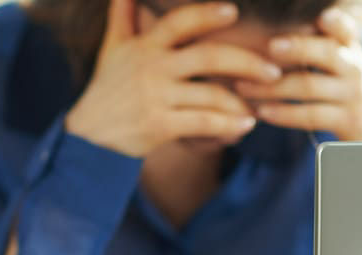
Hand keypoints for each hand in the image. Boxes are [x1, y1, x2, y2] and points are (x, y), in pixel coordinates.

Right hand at [65, 0, 282, 156]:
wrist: (88, 136)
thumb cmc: (107, 89)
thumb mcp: (113, 47)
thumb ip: (123, 15)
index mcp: (145, 46)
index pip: (180, 22)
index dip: (207, 14)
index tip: (233, 11)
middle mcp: (152, 68)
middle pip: (209, 56)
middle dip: (246, 61)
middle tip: (273, 70)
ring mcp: (156, 97)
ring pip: (211, 95)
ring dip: (240, 102)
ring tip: (257, 106)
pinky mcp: (160, 126)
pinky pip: (204, 123)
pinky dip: (228, 125)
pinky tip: (244, 125)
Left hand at [234, 8, 361, 141]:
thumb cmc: (347, 86)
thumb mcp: (343, 60)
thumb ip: (317, 44)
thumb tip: (272, 32)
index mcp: (348, 47)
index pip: (344, 28)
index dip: (334, 21)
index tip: (320, 17)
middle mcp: (353, 66)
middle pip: (326, 52)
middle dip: (298, 47)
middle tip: (270, 45)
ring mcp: (351, 94)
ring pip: (309, 86)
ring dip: (272, 87)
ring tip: (243, 86)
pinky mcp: (346, 120)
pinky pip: (310, 115)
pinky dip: (283, 113)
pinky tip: (261, 112)